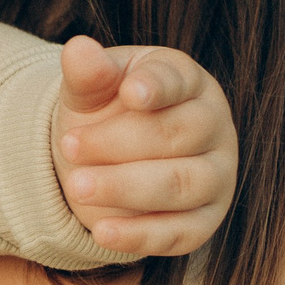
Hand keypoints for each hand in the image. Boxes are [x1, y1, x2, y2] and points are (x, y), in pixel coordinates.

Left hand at [53, 35, 237, 256]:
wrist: (103, 160)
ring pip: (181, 184)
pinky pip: (178, 233)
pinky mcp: (203, 222)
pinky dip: (139, 235)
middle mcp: (213, 127)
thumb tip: (79, 49)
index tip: (130, 92)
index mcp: (189, 81)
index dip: (156, 86)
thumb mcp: (90, 90)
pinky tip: (102, 233)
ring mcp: (216, 177)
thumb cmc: (104, 111)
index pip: (178, 81)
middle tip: (69, 146)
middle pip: (176, 135)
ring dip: (125, 187)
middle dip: (118, 143)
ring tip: (76, 186)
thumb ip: (87, 73)